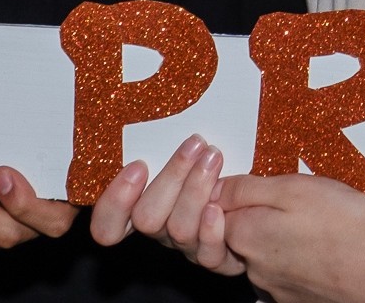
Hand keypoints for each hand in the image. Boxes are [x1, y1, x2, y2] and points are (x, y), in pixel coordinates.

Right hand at [87, 135, 242, 272]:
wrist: (257, 196)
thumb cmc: (211, 157)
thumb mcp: (182, 146)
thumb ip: (161, 139)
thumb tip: (155, 107)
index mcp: (140, 206)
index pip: (107, 225)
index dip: (114, 203)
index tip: (138, 166)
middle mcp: (160, 229)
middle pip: (146, 219)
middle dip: (170, 178)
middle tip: (194, 144)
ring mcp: (186, 245)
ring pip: (178, 230)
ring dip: (196, 190)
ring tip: (213, 156)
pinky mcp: (216, 256)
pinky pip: (208, 254)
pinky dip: (211, 230)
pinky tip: (218, 207)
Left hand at [215, 172, 364, 302]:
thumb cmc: (348, 226)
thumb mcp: (294, 187)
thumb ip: (249, 188)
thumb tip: (218, 188)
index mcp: (246, 234)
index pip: (215, 210)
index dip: (233, 191)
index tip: (257, 185)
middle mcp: (253, 267)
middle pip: (238, 233)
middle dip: (257, 215)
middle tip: (294, 203)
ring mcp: (274, 287)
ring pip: (263, 254)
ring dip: (279, 238)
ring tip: (314, 223)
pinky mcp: (295, 298)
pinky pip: (285, 273)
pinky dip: (297, 258)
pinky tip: (322, 246)